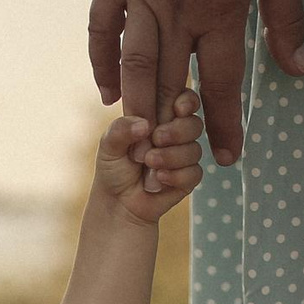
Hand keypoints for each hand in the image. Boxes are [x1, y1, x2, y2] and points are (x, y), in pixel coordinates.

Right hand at [88, 0, 303, 165]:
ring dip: (137, 107)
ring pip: (133, 64)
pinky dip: (101, 63)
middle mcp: (178, 7)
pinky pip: (101, 28)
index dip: (223, 125)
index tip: (227, 158)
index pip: (220, 84)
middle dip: (172, 131)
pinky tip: (109, 93)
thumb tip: (299, 69)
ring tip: (143, 139)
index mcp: (220, 7)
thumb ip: (286, 18)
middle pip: (170, 85)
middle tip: (173, 162)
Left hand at [93, 90, 205, 224]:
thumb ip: (121, 129)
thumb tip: (144, 124)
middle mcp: (176, 134)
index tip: (178, 108)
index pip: (183, 99)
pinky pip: (194, 173)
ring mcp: (184, 156)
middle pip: (194, 123)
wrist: (118, 204)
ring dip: (172, 157)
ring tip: (149, 163)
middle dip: (177, 131)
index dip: (186, 101)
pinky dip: (176, 176)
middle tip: (157, 139)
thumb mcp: (108, 145)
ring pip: (195, 149)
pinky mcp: (188, 178)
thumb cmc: (113, 169)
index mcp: (159, 117)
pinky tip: (159, 180)